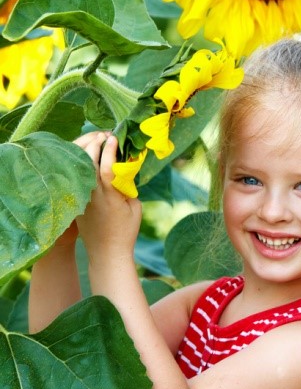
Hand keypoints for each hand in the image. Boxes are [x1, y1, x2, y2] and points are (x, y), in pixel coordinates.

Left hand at [75, 132, 141, 262]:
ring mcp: (83, 198)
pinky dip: (82, 164)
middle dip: (95, 144)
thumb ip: (128, 186)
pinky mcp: (77, 202)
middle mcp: (93, 195)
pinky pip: (78, 178)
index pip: (108, 167)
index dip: (110, 150)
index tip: (113, 137)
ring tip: (96, 141)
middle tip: (104, 135)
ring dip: (87, 152)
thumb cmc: (126, 231)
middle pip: (89, 163)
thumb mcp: (135, 207)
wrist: (107, 253)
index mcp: (110, 197)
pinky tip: (87, 156)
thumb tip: (124, 169)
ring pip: (81, 168)